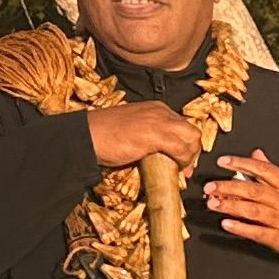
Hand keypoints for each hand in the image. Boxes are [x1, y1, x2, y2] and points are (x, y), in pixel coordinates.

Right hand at [86, 99, 203, 172]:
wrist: (86, 137)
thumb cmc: (104, 135)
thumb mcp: (133, 129)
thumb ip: (149, 135)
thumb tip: (162, 152)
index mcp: (156, 108)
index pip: (182, 125)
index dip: (186, 143)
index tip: (184, 159)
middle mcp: (161, 111)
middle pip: (191, 131)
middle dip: (193, 150)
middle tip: (186, 168)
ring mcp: (159, 121)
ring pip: (191, 138)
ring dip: (190, 156)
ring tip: (181, 170)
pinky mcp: (155, 134)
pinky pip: (181, 148)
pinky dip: (183, 160)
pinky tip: (177, 169)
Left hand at [203, 148, 278, 270]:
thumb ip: (274, 173)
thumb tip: (257, 154)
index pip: (264, 170)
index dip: (242, 164)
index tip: (223, 161)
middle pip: (254, 190)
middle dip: (229, 187)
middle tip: (210, 186)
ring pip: (253, 210)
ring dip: (230, 206)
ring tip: (212, 203)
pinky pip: (258, 232)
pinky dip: (241, 228)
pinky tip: (226, 224)